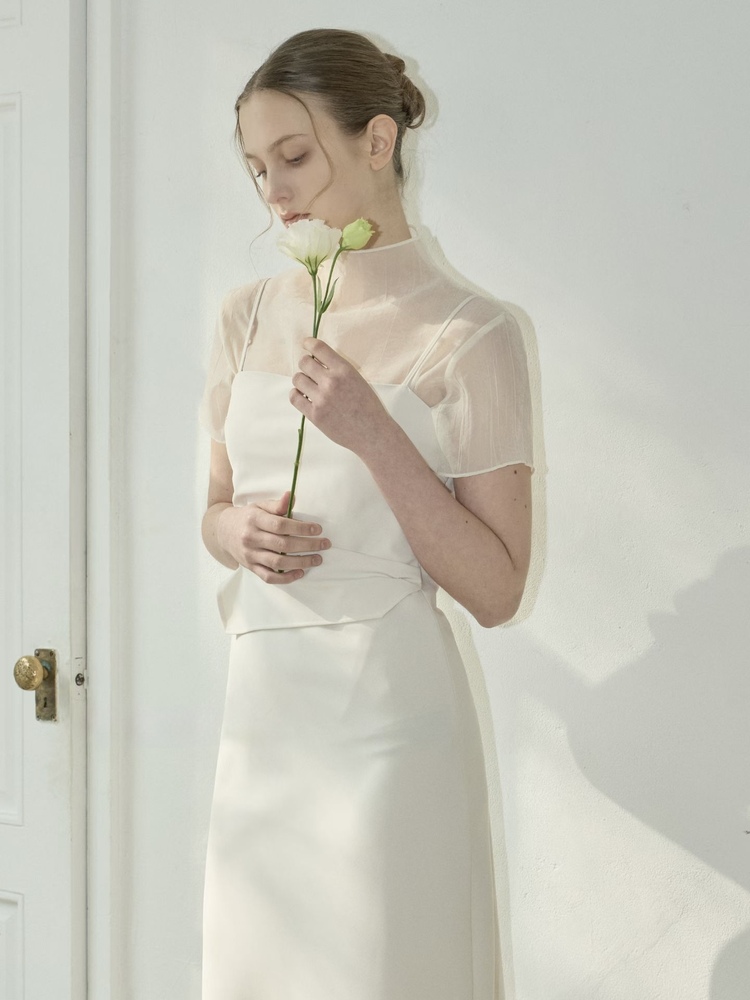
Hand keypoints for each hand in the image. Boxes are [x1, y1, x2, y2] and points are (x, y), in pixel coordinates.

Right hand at [216, 491, 330, 584]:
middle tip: (324, 544)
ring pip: (277, 562)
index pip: (280, 525)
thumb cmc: (247, 517)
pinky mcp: (250, 567)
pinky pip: (269, 577)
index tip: (317, 529)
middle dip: (307, 545)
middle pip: (282, 544)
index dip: (301, 528)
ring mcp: (250, 555)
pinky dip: (285, 577)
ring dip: (301, 562)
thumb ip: (277, 504)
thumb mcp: (259, 506)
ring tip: (317, 559)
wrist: (222, 531)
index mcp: (254, 519)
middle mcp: (251, 538)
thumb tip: (292, 496)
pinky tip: (300, 573)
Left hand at [289, 337, 393, 454]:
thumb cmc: (368, 407)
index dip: (308, 343)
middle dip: (306, 364)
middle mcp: (331, 382)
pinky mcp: (314, 414)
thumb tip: (317, 360)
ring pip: (297, 379)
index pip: (319, 348)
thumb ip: (338, 370)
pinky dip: (296, 394)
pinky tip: (303, 396)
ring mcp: (321, 399)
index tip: (305, 344)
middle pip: (304, 362)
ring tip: (309, 386)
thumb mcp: (358, 380)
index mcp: (344, 370)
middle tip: (310, 371)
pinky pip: (294, 397)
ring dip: (301, 380)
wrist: (372, 433)